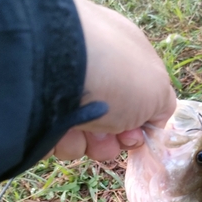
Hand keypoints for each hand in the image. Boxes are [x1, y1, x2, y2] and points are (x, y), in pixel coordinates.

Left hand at [47, 0, 175, 160]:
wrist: (55, 66)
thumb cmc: (117, 75)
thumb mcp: (159, 90)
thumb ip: (163, 107)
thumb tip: (154, 120)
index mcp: (124, 58)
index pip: (137, 101)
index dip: (140, 125)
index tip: (136, 134)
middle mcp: (94, 72)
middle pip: (110, 125)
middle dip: (112, 140)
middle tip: (109, 135)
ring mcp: (64, 90)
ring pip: (85, 137)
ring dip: (88, 144)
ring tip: (82, 129)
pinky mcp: (38, 109)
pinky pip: (57, 138)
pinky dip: (62, 140)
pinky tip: (60, 128)